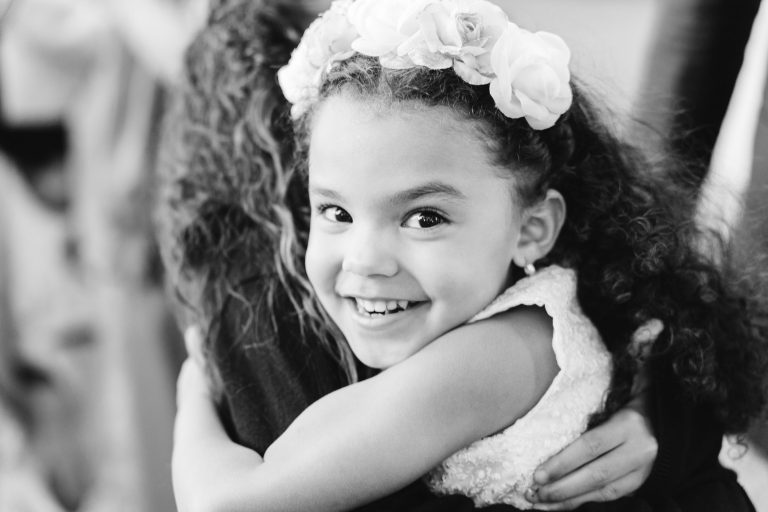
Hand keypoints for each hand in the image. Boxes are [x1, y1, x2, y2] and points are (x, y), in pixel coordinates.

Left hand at [526, 406, 656, 509]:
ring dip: (570, 500)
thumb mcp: (610, 398)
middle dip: (562, 488)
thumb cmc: (626, 401)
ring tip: (543, 503)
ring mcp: (643, 468)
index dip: (562, 463)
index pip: (591, 447)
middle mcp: (639, 449)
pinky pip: (611, 495)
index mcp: (628, 424)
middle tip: (535, 493)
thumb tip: (544, 424)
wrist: (661, 416)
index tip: (538, 474)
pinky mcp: (641, 481)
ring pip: (603, 491)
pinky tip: (564, 503)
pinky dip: (584, 500)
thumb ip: (584, 411)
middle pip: (596, 474)